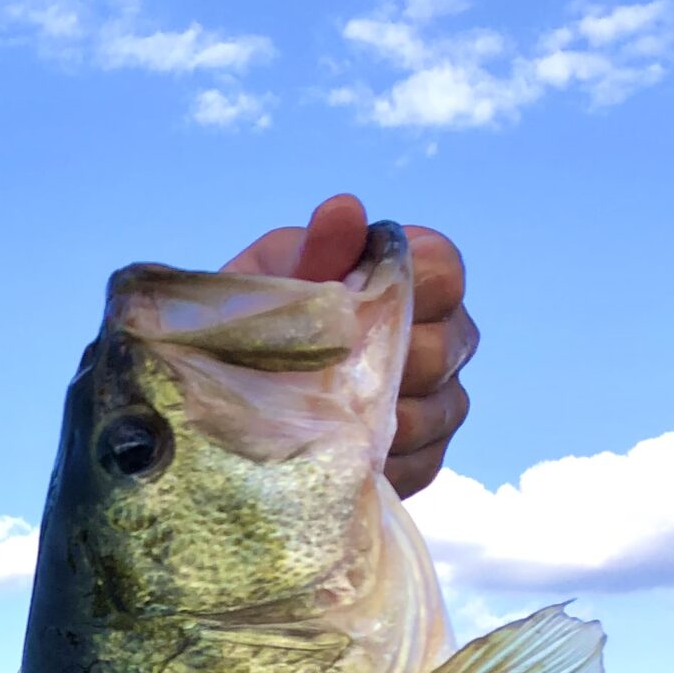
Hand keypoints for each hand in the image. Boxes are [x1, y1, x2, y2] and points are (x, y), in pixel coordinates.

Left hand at [224, 192, 478, 498]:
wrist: (223, 395)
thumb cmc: (255, 323)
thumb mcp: (269, 280)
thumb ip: (313, 251)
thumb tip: (344, 209)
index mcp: (411, 278)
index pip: (445, 270)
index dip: (412, 285)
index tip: (357, 305)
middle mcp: (441, 334)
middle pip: (449, 345)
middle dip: (391, 360)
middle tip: (332, 376)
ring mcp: (439, 398)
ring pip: (444, 408)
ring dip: (385, 418)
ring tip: (329, 423)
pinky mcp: (424, 455)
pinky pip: (426, 462)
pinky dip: (384, 463)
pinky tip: (340, 461)